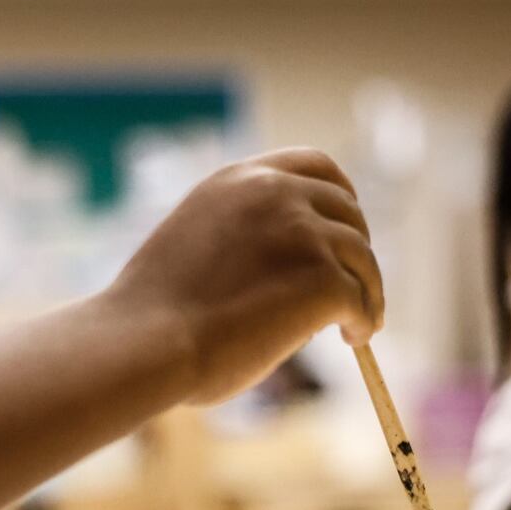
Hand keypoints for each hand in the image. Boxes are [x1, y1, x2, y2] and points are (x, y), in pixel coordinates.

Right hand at [107, 148, 383, 404]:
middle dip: (355, 248)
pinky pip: (361, 298)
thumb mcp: (197, 244)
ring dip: (366, 290)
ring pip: (362, 258)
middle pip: (348, 211)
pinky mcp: (322, 278)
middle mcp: (275, 193)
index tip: (346, 226)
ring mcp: (303, 233)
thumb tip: (291, 265)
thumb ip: (241, 235)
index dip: (341, 196)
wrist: (144, 344)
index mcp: (238, 180)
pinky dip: (365, 320)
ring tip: (357, 324)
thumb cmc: (154, 316)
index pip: (314, 165)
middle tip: (352, 286)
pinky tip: (354, 338)